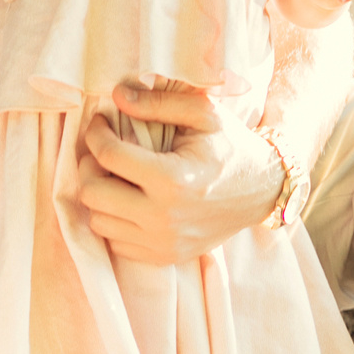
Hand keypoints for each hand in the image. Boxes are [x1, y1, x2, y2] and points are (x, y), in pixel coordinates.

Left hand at [75, 75, 281, 263]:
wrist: (264, 190)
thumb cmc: (232, 146)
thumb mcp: (203, 112)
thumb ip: (159, 102)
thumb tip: (117, 96)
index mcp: (174, 180)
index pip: (108, 156)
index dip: (95, 132)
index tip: (100, 121)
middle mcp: (165, 218)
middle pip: (93, 193)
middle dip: (90, 165)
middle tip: (104, 148)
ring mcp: (165, 242)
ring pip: (98, 221)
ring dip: (100, 194)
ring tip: (116, 174)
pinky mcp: (166, 257)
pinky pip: (116, 243)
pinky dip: (115, 220)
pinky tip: (130, 198)